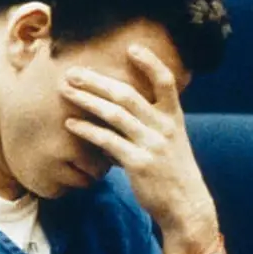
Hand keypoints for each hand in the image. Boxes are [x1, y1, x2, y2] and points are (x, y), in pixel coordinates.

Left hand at [60, 45, 218, 253]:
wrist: (186, 205)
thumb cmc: (174, 171)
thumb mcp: (173, 141)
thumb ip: (155, 120)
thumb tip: (128, 105)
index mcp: (174, 118)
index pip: (166, 82)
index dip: (150, 63)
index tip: (132, 47)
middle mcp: (164, 127)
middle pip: (128, 94)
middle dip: (97, 81)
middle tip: (73, 72)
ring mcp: (152, 145)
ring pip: (115, 114)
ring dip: (87, 100)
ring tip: (66, 91)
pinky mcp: (139, 163)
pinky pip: (108, 141)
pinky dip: (88, 130)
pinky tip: (72, 123)